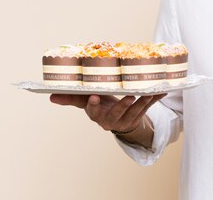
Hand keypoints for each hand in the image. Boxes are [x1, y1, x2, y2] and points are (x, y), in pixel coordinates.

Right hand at [50, 93, 165, 132]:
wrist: (119, 119)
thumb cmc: (101, 106)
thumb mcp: (87, 102)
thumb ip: (72, 98)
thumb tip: (50, 96)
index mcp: (97, 115)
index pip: (93, 111)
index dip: (93, 105)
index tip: (94, 97)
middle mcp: (111, 120)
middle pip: (117, 113)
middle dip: (123, 105)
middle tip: (129, 97)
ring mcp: (126, 119)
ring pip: (136, 111)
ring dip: (143, 102)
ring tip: (148, 93)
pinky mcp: (139, 117)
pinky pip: (148, 108)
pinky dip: (155, 99)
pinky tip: (162, 91)